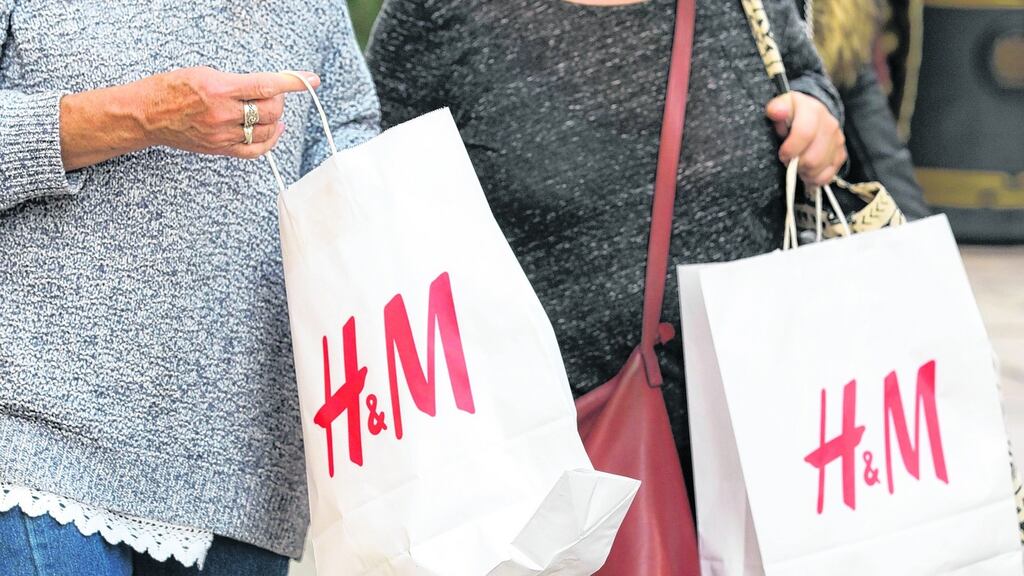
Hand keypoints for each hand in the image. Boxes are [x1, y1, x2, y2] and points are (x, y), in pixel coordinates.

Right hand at [138, 67, 319, 157]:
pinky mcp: (220, 149)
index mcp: (219, 89)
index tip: (310, 80)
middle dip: (279, 101)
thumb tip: (266, 86)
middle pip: (271, 110)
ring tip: (272, 111)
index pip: (266, 85)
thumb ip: (237, 81)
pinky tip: (274, 131)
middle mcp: (223, 114)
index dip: (292, 82)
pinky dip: (270, 142)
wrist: (147, 115)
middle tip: (273, 94)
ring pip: (267, 131)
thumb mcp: (205, 73)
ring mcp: (222, 134)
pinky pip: (255, 150)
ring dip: (275, 119)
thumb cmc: (172, 88)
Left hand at [765, 92, 846, 185]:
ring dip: (804, 172)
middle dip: (796, 164)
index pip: (805, 134)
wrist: (809, 115)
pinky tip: (806, 171)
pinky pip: (827, 176)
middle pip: (813, 158)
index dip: (791, 150)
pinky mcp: (841, 154)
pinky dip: (813, 178)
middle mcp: (830, 124)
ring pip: (819, 169)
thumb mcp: (780, 106)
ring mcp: (838, 140)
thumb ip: (776, 109)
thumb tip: (776, 111)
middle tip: (788, 160)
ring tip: (796, 164)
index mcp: (813, 110)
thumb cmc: (790, 114)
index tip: (782, 154)